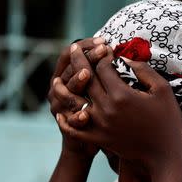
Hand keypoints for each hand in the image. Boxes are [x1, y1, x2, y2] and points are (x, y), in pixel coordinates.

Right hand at [48, 38, 106, 158]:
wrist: (88, 139)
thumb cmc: (98, 107)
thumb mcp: (99, 86)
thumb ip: (104, 71)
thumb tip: (123, 53)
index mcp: (66, 74)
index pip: (70, 53)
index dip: (86, 45)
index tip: (104, 41)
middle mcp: (58, 87)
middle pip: (69, 68)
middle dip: (87, 58)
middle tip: (103, 49)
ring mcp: (60, 106)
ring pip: (64, 92)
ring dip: (76, 81)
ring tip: (87, 74)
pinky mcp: (66, 124)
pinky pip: (69, 120)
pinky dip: (76, 117)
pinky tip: (86, 114)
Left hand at [57, 50, 181, 172]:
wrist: (164, 155)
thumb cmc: (167, 120)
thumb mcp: (162, 90)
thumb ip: (143, 70)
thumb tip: (126, 58)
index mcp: (122, 95)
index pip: (103, 68)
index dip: (102, 55)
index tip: (103, 47)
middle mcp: (106, 109)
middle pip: (86, 80)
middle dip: (79, 61)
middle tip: (74, 48)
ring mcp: (100, 125)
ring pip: (75, 103)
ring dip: (63, 90)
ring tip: (56, 80)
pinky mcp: (99, 139)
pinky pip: (76, 130)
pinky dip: (66, 122)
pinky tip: (61, 113)